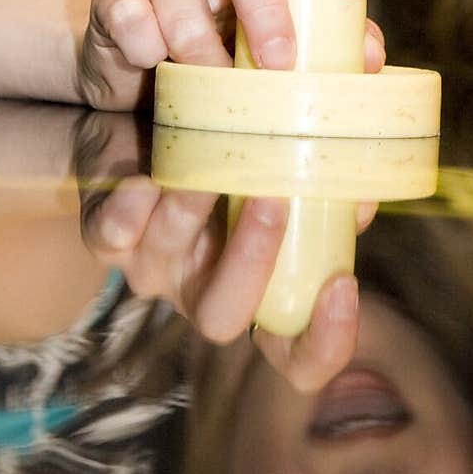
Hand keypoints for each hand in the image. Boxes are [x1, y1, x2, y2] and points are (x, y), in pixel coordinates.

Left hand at [75, 109, 378, 391]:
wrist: (151, 116)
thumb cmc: (243, 144)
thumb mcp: (291, 151)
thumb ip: (331, 156)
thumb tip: (364, 144)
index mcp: (263, 290)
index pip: (297, 357)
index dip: (324, 342)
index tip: (344, 286)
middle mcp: (205, 289)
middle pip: (222, 319)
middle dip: (250, 264)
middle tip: (275, 202)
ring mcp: (154, 267)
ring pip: (163, 268)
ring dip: (190, 218)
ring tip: (212, 165)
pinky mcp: (108, 233)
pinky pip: (108, 236)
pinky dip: (127, 210)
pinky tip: (148, 176)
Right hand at [77, 0, 383, 110]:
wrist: (136, 72)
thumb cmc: (227, 57)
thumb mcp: (283, 51)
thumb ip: (330, 47)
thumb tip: (370, 58)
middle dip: (263, 5)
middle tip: (278, 63)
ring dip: (200, 46)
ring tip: (213, 86)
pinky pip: (126, 9)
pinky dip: (144, 43)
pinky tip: (153, 65)